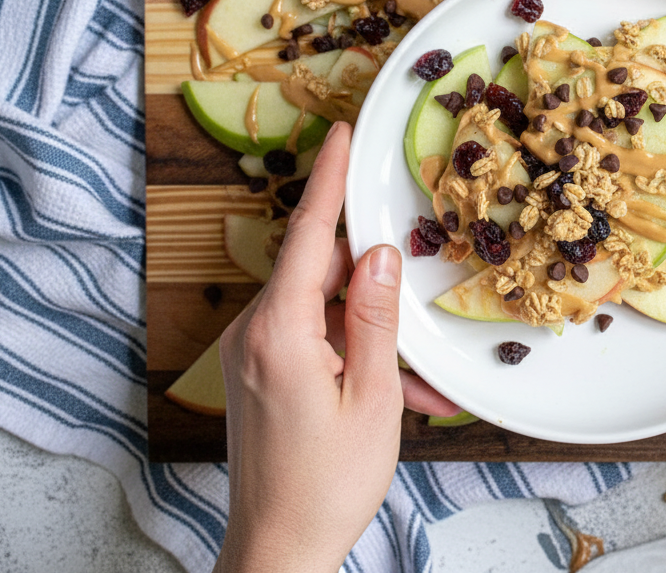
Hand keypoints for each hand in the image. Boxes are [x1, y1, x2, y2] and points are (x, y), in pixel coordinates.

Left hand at [214, 122, 458, 572]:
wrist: (278, 549)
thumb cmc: (327, 483)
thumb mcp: (374, 396)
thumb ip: (376, 317)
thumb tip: (382, 254)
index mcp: (280, 331)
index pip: (311, 235)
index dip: (329, 180)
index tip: (341, 134)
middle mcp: (255, 334)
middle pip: (318, 270)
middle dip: (371, 273)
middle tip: (411, 269)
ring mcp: (253, 355)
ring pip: (321, 309)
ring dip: (369, 328)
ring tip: (412, 375)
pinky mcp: (259, 375)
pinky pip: (312, 339)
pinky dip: (353, 351)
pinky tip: (390, 387)